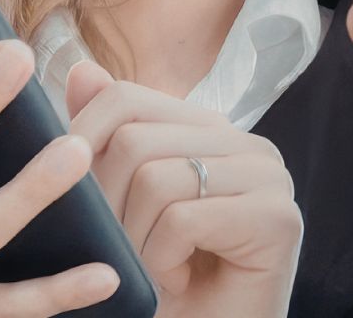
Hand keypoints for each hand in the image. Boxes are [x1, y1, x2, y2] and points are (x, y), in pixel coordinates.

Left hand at [64, 61, 300, 316]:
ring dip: (134, 243)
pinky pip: (183, 219)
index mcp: (209, 133)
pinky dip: (161, 263)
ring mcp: (269, 177)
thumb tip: (81, 70)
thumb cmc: (159, 284)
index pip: (127, 99)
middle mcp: (246, 144)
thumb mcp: (118, 208)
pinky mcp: (278, 218)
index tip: (74, 199)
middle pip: (135, 140)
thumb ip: (104, 141)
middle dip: (107, 208)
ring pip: (156, 178)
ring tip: (152, 270)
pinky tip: (176, 283)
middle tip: (121, 253)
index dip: (81, 144)